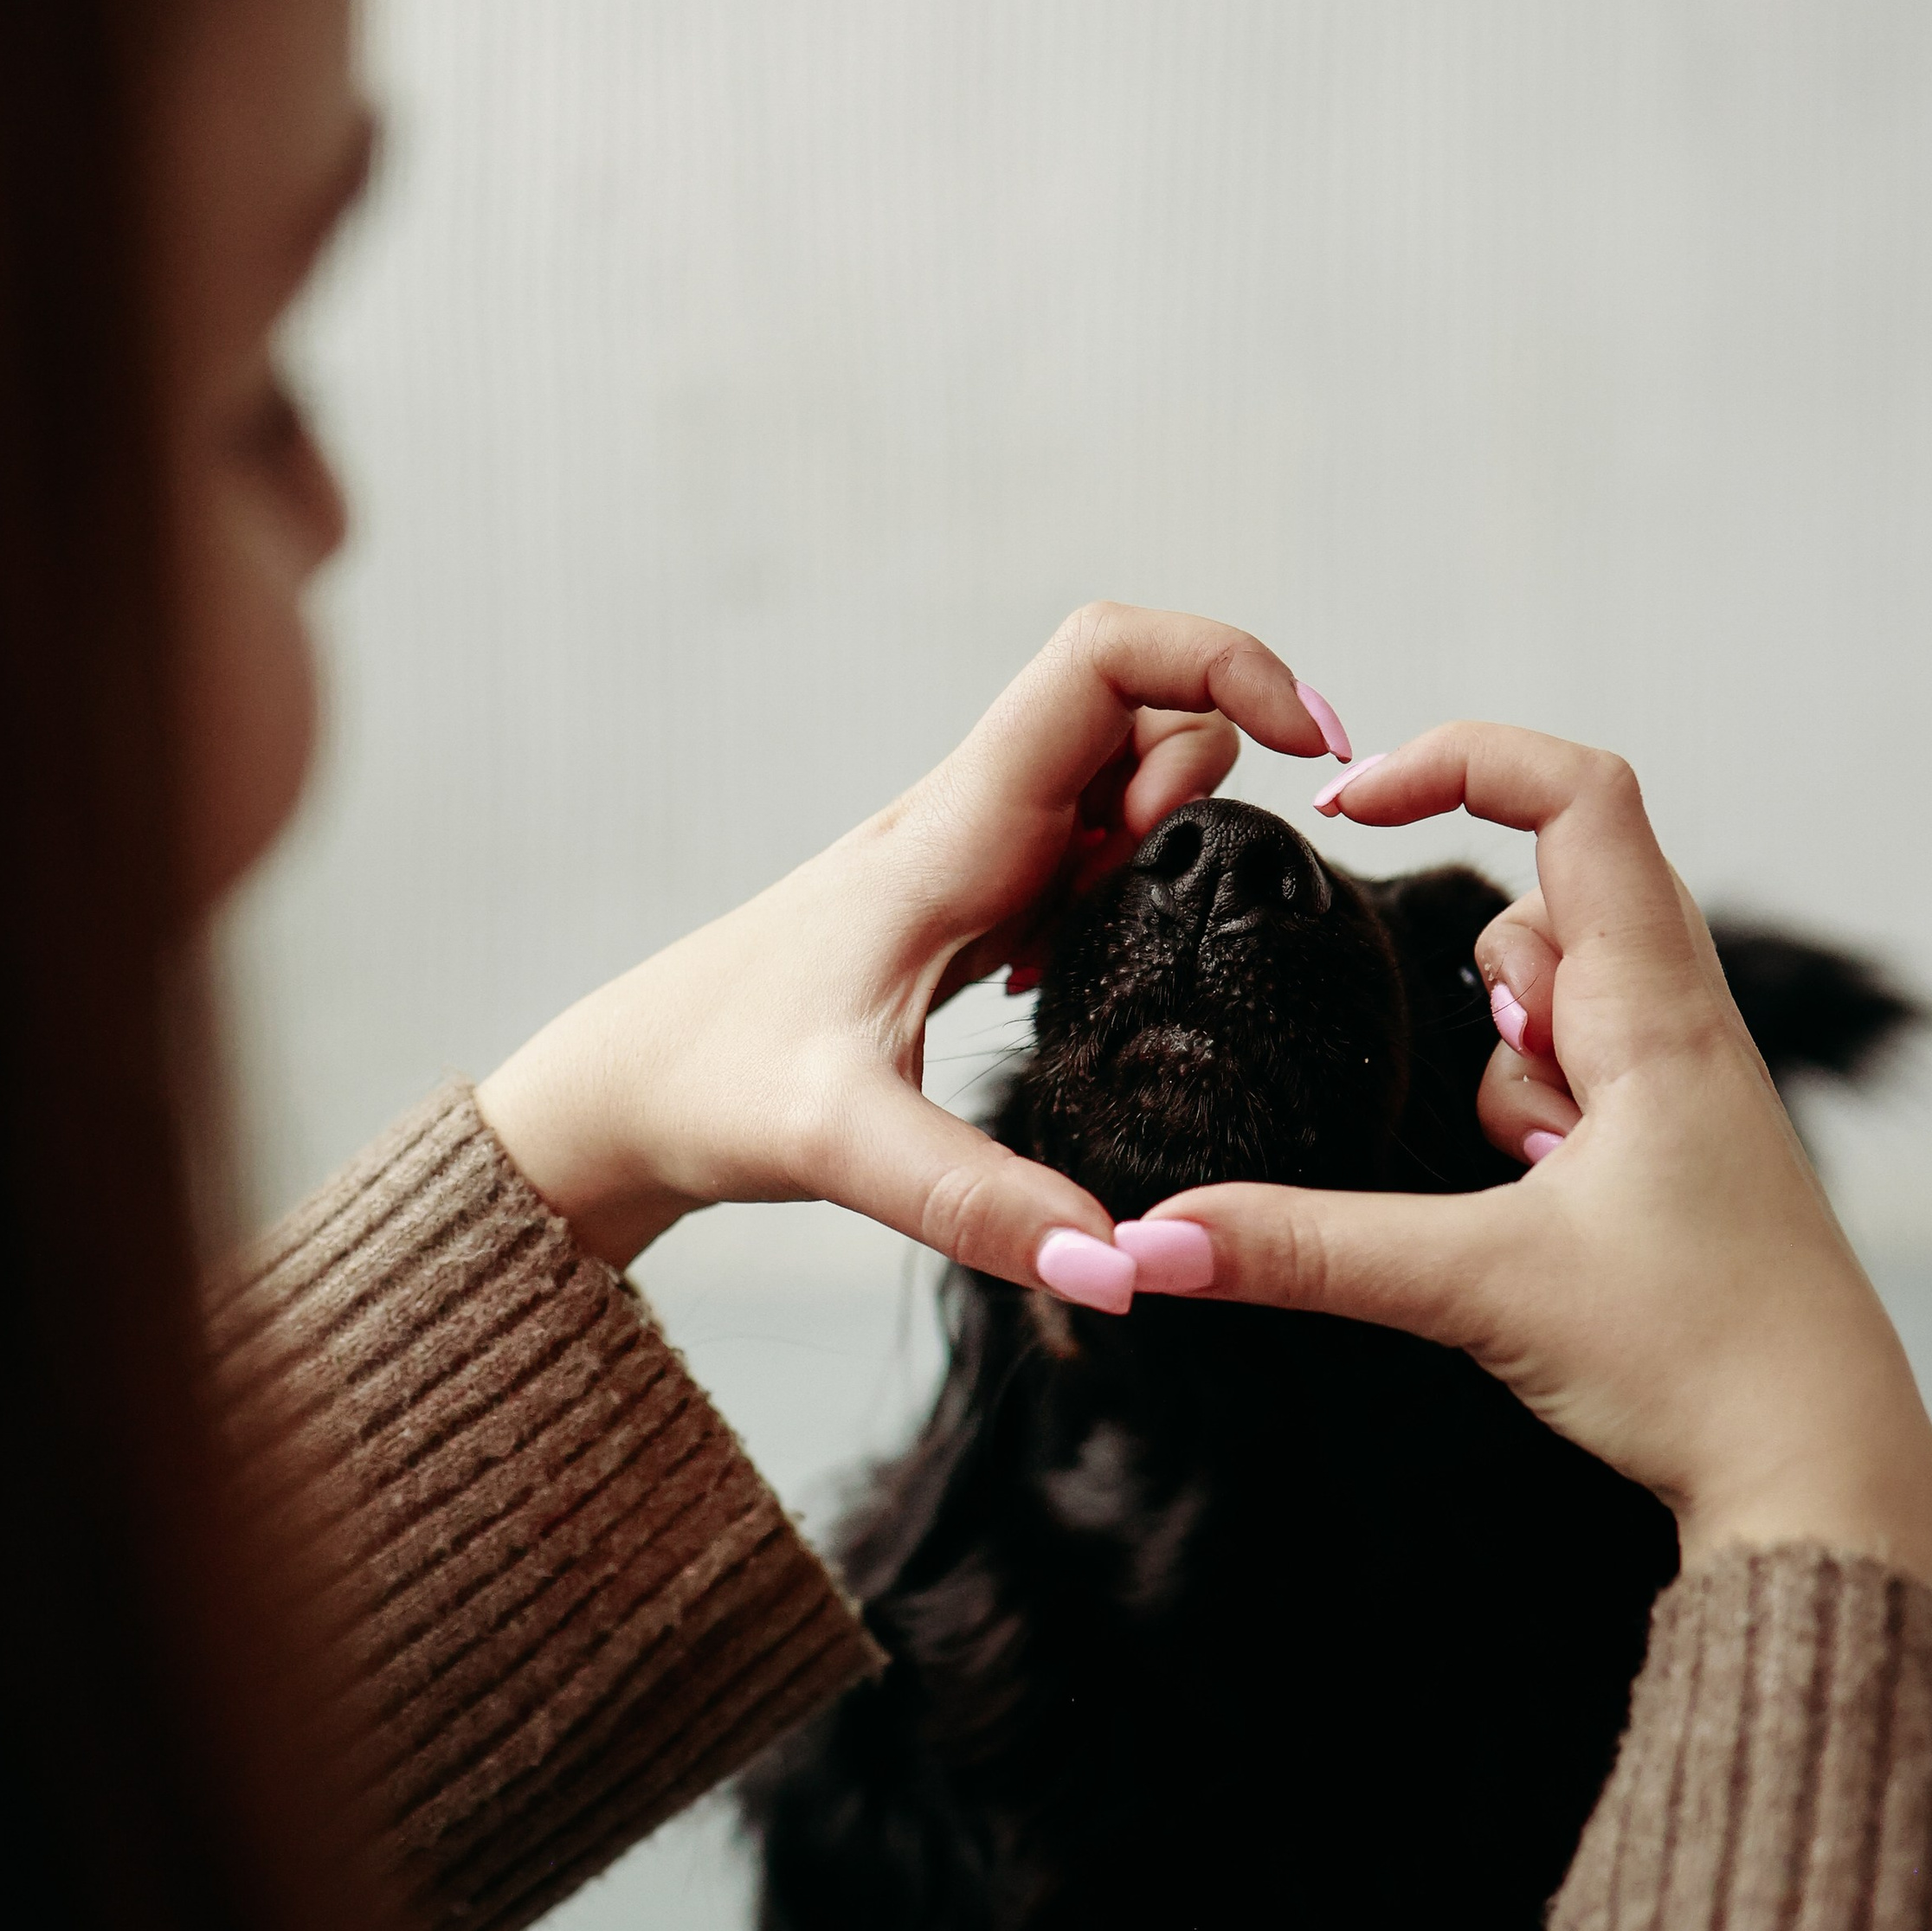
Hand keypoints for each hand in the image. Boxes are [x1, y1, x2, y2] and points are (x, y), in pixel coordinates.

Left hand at [477, 605, 1349, 1287]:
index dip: (1222, 660)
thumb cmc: (715, 1084)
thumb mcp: (843, 1149)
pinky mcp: (970, 909)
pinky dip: (1123, 885)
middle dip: (1207, 775)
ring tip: (1130, 951)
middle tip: (1183, 909)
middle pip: (1139, 707)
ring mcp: (971, 860)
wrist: (627, 1086)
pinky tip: (1083, 977)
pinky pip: (1085, 851)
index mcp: (954, 829)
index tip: (1304, 745)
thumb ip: (981, 1207)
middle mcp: (969, 820)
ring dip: (1166, 835)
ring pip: (1118, 776)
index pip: (1102, 657)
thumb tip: (1119, 1273)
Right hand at [1131, 725, 1931, 1612]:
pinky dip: (1528, 1111)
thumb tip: (1153, 1240)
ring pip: (1556, 988)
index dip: (1460, 759)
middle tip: (1474, 1081)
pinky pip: (1570, 1069)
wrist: (1817, 1473)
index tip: (1354, 801)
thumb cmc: (1705, 1362)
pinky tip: (1548, 1204)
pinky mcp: (1667, 1142)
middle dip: (1473, 967)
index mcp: (1655, 1010)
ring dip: (1507, 1055)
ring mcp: (1678, 1080)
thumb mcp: (1478, 1288)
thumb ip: (1305, 1250)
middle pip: (1553, 888)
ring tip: (1536, 1178)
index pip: (1578, 795)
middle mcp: (1677, 1021)